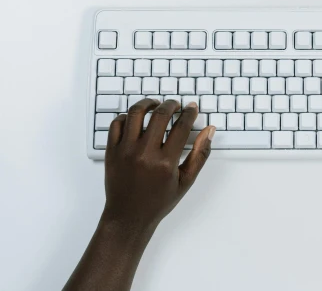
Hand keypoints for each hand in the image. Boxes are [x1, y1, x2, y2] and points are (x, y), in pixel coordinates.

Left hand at [102, 99, 214, 230]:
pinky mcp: (111, 152)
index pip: (181, 127)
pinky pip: (117, 124)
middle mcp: (144, 153)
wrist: (128, 217)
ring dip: (147, 104)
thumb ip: (200, 154)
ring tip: (155, 104)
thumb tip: (210, 131)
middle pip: (159, 115)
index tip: (191, 108)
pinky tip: (136, 119)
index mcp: (166, 162)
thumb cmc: (159, 201)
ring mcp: (125, 151)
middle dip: (171, 104)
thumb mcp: (186, 181)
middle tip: (175, 104)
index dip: (189, 113)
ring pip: (135, 114)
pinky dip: (127, 117)